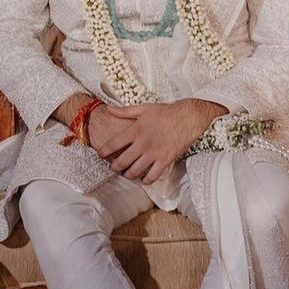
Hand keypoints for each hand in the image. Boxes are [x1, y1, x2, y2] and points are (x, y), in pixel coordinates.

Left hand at [94, 98, 225, 183]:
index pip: (113, 144)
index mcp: (135, 130)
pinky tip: (143, 179)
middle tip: (113, 168)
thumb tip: (108, 108)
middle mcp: (142, 144)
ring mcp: (154, 153)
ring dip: (128, 175)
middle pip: (122, 161)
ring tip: (126, 174)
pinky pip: (152, 176)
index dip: (104, 152)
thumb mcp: (143, 108)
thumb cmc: (166, 112)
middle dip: (114, 167)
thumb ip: (124, 111)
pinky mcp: (165, 160)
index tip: (100, 155)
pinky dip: (145, 180)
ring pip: (135, 171)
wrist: (188, 117)